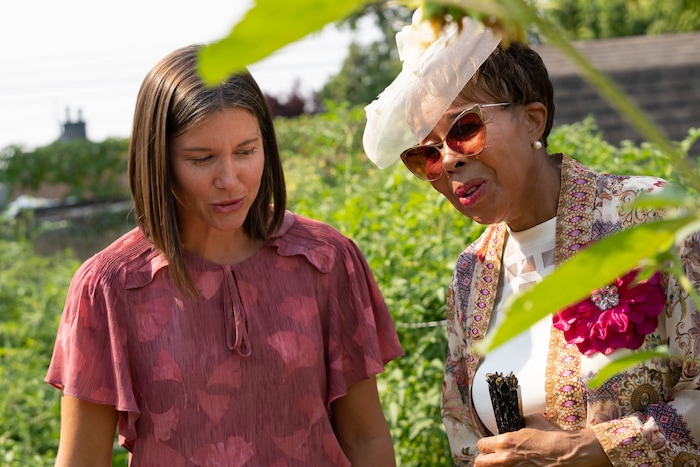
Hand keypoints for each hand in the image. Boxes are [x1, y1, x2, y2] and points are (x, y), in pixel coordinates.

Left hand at [474, 414, 612, 465]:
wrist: (567, 452)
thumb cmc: (551, 435)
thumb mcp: (533, 420)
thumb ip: (519, 420)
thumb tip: (517, 419)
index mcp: (505, 441)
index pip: (481, 445)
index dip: (485, 444)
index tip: (489, 444)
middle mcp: (505, 458)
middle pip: (479, 462)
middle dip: (483, 458)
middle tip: (490, 456)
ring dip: (494, 465)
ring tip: (501, 462)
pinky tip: (515, 464)